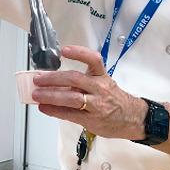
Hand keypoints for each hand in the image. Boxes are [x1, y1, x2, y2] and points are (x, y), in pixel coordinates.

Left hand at [33, 45, 148, 139]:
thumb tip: (54, 83)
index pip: (93, 60)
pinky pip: (69, 114)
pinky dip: (54, 110)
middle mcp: (100, 88)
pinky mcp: (92, 119)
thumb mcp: (104, 85)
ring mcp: (97, 104)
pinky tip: (44, 108)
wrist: (132, 118)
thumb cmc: (115, 100)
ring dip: (50, 95)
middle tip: (38, 78)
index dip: (79, 53)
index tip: (65, 50)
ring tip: (36, 95)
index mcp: (102, 77)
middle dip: (52, 78)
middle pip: (75, 79)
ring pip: (70, 98)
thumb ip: (82, 82)